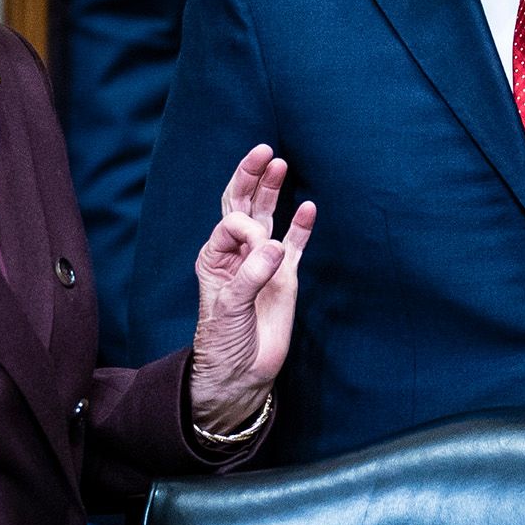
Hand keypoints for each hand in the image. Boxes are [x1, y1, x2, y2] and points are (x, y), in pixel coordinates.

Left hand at [188, 144, 313, 432]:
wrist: (242, 373)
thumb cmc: (224, 342)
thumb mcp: (230, 307)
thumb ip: (251, 275)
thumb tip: (275, 247)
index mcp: (215, 256)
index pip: (233, 222)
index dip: (248, 226)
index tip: (260, 248)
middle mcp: (238, 254)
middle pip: (245, 206)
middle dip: (252, 178)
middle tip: (264, 151)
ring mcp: (263, 263)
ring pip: (269, 218)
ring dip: (273, 191)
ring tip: (280, 163)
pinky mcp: (285, 277)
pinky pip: (295, 244)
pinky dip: (301, 226)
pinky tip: (308, 207)